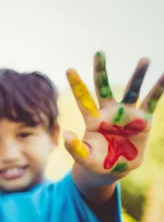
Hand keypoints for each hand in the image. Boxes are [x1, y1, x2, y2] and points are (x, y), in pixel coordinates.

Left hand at [64, 51, 163, 174]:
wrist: (115, 169)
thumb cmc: (96, 162)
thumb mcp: (83, 158)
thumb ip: (74, 148)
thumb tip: (66, 133)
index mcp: (92, 119)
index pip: (83, 98)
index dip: (77, 84)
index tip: (69, 68)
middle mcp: (109, 112)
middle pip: (104, 87)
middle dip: (101, 70)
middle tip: (99, 52)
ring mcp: (126, 114)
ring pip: (132, 90)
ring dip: (138, 75)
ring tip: (145, 59)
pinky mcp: (143, 120)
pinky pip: (151, 101)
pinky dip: (158, 89)